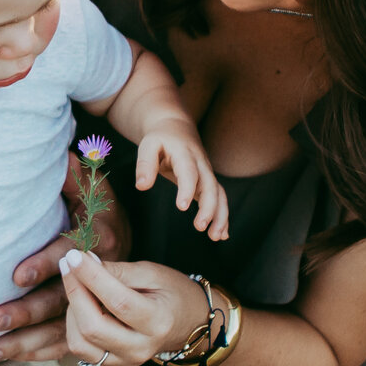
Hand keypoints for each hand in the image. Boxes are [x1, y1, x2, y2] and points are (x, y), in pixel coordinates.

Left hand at [0, 153, 132, 362]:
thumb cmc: (107, 222)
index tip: (16, 275)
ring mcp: (94, 312)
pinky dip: (33, 354)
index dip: (43, 265)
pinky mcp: (89, 330)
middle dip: (24, 314)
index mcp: (97, 246)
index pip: (68, 257)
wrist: (142, 268)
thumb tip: (61, 154)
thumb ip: (77, 179)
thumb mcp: (100, 196)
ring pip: (56, 332)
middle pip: (59, 302)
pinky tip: (5, 359)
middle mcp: (97, 284)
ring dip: (20, 344)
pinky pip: (60, 346)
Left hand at [52, 251, 207, 365]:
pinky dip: (74, 325)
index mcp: (158, 322)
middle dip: (75, 292)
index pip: (118, 301)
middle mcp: (142, 349)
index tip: (74, 255)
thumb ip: (119, 271)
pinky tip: (84, 308)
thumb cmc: (170, 293)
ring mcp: (126, 363)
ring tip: (80, 287)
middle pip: (93, 326)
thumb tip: (84, 262)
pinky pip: (80, 350)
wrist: (184, 325)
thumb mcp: (151, 274)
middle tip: (69, 265)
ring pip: (79, 342)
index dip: (91, 277)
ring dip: (72, 309)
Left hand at [134, 121, 227, 240]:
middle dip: (209, 207)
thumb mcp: (148, 145)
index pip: (188, 171)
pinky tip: (222, 234)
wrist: (177, 127)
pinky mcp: (208, 182)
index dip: (187, 188)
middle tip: (200, 226)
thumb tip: (142, 186)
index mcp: (184, 153)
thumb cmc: (160, 138)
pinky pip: (219, 198)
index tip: (182, 206)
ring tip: (216, 237)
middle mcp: (200, 164)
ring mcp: (207, 173)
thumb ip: (144, 164)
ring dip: (220, 215)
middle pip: (210, 185)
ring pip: (219, 194)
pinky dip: (223, 216)